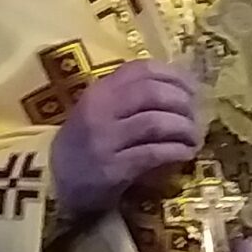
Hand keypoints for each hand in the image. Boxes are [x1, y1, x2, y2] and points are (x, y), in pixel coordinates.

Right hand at [47, 61, 199, 220]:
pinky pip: (153, 153)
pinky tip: (186, 153)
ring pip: (155, 122)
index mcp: (99, 90)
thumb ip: (129, 96)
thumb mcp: (99, 110)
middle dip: (183, 102)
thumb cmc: (83, 143)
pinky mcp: (112, 168)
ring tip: (195, 136)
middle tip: (198, 114)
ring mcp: (105, 139)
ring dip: (184, 128)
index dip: (174, 75)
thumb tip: (179, 88)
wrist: (53, 182)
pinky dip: (176, 151)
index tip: (193, 86)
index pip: (142, 69)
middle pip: (153, 93)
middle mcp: (100, 110)